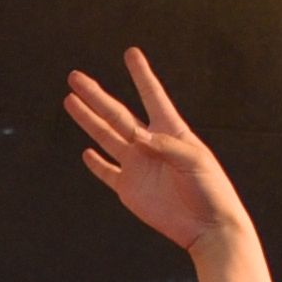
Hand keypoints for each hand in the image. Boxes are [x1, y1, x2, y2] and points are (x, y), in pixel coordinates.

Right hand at [63, 50, 257, 264]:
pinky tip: (86, 151)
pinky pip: (108, 172)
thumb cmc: (211, 191)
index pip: (152, 96)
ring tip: (70, 101)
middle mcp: (150, 145)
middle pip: (117, 114)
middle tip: (75, 77)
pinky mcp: (129, 189)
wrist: (208, 228)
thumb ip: (167, 147)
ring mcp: (138, 166)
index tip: (131, 53)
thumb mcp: (195, 162)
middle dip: (96, 95)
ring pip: (106, 137)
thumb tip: (138, 138)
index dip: (141, 75)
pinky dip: (96, 163)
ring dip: (88, 120)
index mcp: (172, 131)